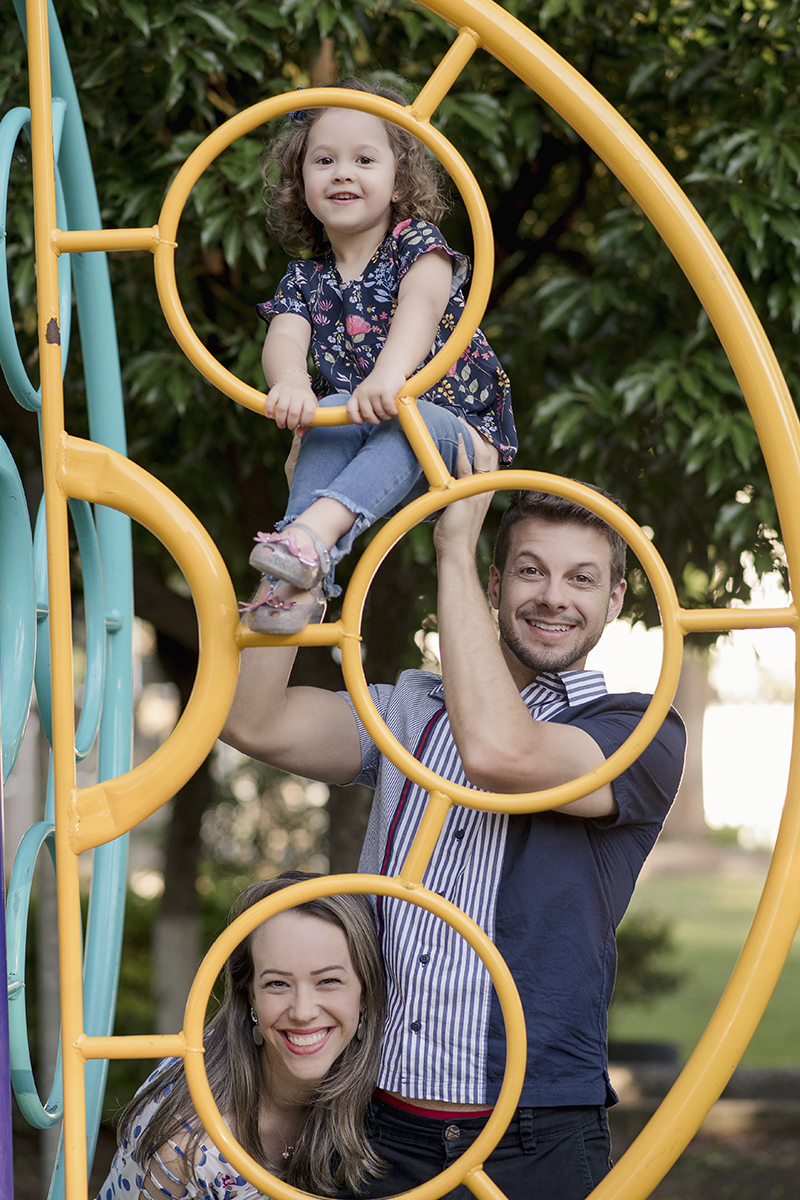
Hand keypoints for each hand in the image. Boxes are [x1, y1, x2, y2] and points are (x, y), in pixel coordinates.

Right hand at [265, 379, 317, 434]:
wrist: (294, 382)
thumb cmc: (303, 402)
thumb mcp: (310, 411)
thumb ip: (307, 425)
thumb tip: (299, 435)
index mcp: (309, 399)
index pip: (309, 411)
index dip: (306, 421)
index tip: (302, 424)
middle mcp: (298, 394)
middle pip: (294, 412)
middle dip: (291, 423)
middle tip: (290, 427)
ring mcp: (286, 391)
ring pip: (282, 408)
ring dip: (280, 420)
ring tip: (281, 424)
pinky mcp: (275, 390)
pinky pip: (270, 401)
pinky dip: (268, 410)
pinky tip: (269, 416)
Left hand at [346, 365, 405, 424]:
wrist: (391, 367)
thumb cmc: (380, 382)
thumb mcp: (367, 391)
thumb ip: (365, 403)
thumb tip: (366, 419)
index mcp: (357, 394)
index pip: (350, 410)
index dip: (354, 419)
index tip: (361, 422)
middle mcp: (363, 393)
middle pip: (367, 416)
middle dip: (376, 421)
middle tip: (382, 418)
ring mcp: (374, 392)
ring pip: (380, 414)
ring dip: (387, 417)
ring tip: (390, 413)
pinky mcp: (385, 392)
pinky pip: (388, 409)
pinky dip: (393, 412)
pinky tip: (395, 411)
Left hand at [433, 424, 498, 555]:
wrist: (456, 551)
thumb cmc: (454, 530)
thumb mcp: (457, 504)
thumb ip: (455, 489)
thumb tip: (443, 476)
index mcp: (486, 489)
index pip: (492, 458)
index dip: (487, 440)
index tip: (475, 426)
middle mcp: (486, 488)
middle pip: (492, 452)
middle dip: (481, 433)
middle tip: (466, 418)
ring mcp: (478, 492)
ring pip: (482, 456)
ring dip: (471, 436)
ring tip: (461, 421)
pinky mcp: (467, 496)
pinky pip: (466, 468)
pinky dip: (463, 451)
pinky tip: (457, 439)